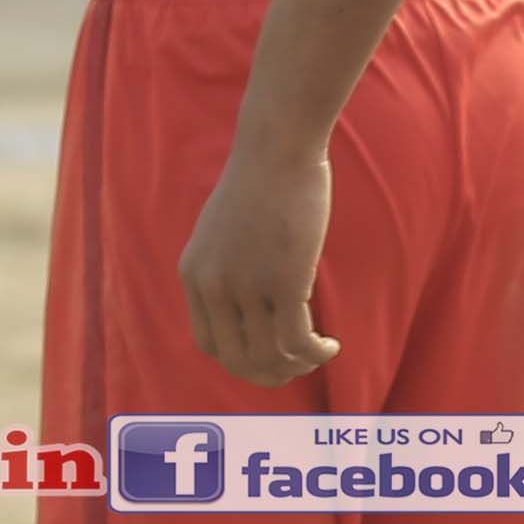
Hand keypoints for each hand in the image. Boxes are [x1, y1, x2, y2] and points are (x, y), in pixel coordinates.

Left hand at [180, 138, 337, 390]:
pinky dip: (315, 353)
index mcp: (194, 275)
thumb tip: (246, 306)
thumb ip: (225, 269)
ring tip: (318, 354)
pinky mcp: (284, 282)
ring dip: (297, 367)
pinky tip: (330, 345)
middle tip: (298, 367)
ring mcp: (246, 286)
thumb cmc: (260, 183)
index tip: (268, 354)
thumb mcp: (222, 231)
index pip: (209, 344)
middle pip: (238, 360)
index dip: (240, 359)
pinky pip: (298, 342)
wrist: (278, 148)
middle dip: (271, 374)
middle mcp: (213, 286)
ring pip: (270, 357)